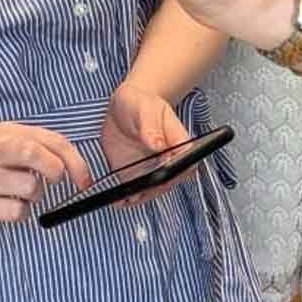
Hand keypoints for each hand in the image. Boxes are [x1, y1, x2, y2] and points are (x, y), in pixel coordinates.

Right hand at [0, 122, 90, 228]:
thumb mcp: (8, 149)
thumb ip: (39, 150)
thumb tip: (75, 167)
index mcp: (5, 132)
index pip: (51, 139)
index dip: (75, 160)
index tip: (84, 179)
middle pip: (36, 154)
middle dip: (55, 171)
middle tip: (54, 181)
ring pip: (30, 188)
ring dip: (33, 197)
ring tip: (17, 194)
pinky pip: (16, 211)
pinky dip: (19, 213)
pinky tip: (5, 206)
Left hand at [95, 83, 199, 205]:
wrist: (124, 106)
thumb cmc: (141, 103)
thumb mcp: (146, 110)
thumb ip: (151, 128)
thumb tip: (159, 145)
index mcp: (179, 144)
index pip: (186, 165)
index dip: (176, 174)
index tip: (161, 174)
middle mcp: (168, 161)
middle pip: (167, 183)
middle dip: (153, 189)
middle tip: (137, 190)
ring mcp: (150, 171)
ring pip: (150, 191)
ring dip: (138, 196)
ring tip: (124, 198)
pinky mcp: (132, 176)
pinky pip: (131, 192)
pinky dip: (124, 197)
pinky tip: (115, 198)